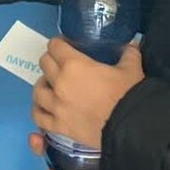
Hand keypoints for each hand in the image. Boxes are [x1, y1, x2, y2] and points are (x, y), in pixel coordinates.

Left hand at [32, 39, 144, 154]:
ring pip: (37, 90)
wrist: (131, 126)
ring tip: (51, 86)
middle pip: (44, 64)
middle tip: (61, 64)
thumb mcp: (131, 69)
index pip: (55, 46)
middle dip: (51, 60)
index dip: (58, 43)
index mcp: (74, 65)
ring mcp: (56, 106)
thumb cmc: (129, 94)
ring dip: (43, 85)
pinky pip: (38, 116)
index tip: (64, 45)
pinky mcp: (58, 125)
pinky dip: (39, 110)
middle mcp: (60, 83)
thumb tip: (131, 46)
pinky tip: (45, 108)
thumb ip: (129, 54)